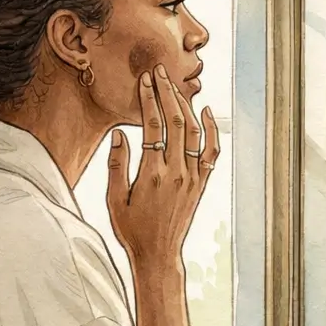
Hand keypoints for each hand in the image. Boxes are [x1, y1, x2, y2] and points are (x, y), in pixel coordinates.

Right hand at [106, 63, 219, 270]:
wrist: (158, 254)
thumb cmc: (132, 229)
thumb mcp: (114, 199)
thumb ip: (117, 165)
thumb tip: (120, 134)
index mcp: (152, 175)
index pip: (152, 126)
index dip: (149, 99)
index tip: (144, 80)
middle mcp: (176, 173)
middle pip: (175, 122)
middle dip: (168, 93)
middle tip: (160, 72)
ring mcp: (192, 178)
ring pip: (193, 133)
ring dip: (185, 106)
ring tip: (175, 86)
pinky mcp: (201, 184)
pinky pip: (211, 152)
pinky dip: (210, 130)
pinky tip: (204, 111)